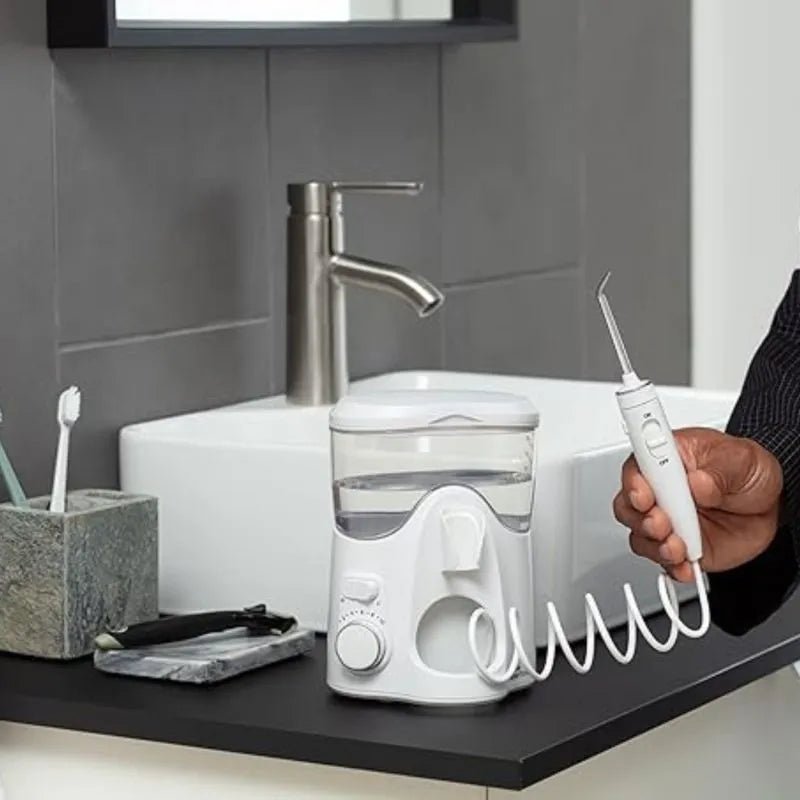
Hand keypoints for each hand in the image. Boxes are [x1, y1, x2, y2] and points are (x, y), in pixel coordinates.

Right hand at [613, 427, 782, 581]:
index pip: (637, 467)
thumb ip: (719, 471)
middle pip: (628, 504)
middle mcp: (659, 490)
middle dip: (641, 518)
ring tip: (678, 546)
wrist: (769, 505)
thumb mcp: (741, 459)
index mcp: (667, 459)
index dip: (634, 482)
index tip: (644, 495)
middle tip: (663, 523)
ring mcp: (666, 519)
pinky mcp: (677, 545)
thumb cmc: (747, 472)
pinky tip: (685, 565)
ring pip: (640, 535)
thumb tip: (697, 482)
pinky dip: (672, 566)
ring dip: (655, 545)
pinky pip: (663, 560)